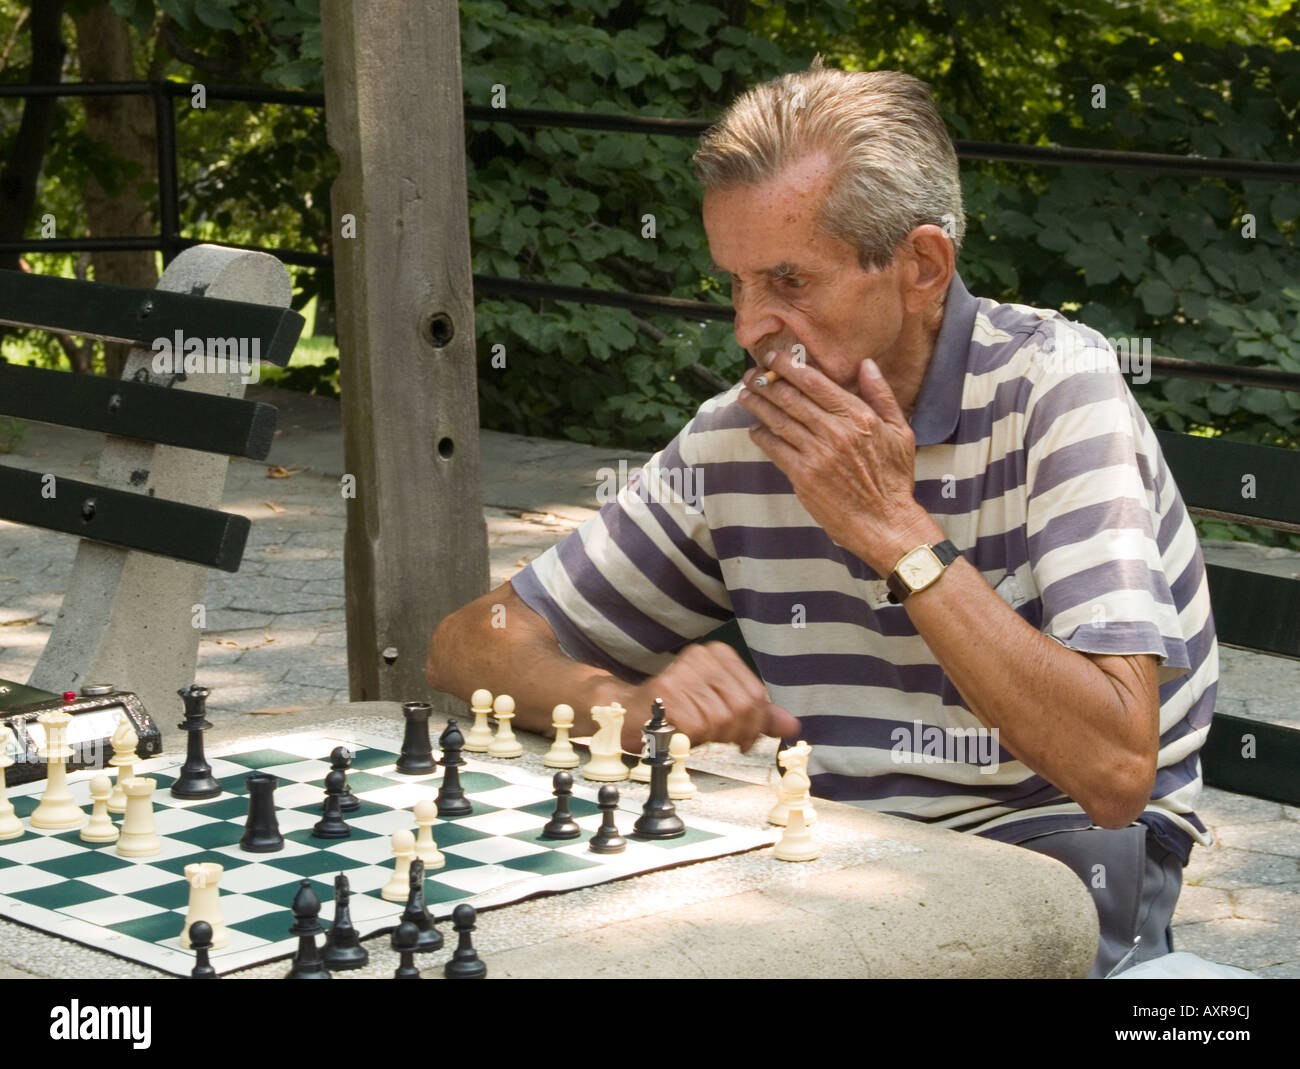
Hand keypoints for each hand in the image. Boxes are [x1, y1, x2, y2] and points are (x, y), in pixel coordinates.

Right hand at [620, 642, 799, 752]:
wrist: (630, 714)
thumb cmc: (678, 713)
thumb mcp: (723, 710)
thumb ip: (758, 716)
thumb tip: (792, 725)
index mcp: (719, 655)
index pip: (757, 695)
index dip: (755, 724)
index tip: (743, 737)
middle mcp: (702, 656)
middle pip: (743, 706)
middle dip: (736, 732)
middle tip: (721, 739)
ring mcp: (683, 672)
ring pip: (721, 719)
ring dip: (711, 736)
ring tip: (696, 732)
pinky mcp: (667, 692)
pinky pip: (698, 727)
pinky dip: (692, 738)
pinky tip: (681, 732)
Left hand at [737, 350, 940, 575]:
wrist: (885, 522)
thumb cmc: (894, 478)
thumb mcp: (900, 432)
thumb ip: (881, 395)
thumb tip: (866, 364)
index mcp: (857, 416)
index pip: (814, 382)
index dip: (788, 367)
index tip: (773, 357)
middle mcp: (834, 431)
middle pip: (790, 397)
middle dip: (766, 381)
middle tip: (751, 374)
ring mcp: (817, 454)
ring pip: (778, 421)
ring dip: (758, 405)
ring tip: (745, 395)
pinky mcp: (803, 476)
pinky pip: (775, 449)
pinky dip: (762, 436)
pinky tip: (755, 429)